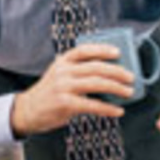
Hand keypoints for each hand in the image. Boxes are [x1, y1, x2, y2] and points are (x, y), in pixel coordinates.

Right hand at [11, 44, 134, 135]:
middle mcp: (63, 71)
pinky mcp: (65, 103)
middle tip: (131, 77)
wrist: (28, 110)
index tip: (118, 52)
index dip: (102, 49)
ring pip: (97, 83)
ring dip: (117, 88)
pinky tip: (118, 110)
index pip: (84, 50)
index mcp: (63, 61)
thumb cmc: (50, 93)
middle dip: (117, 71)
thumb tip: (110, 75)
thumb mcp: (59, 75)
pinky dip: (108, 108)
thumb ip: (78, 72)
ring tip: (128, 92)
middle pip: (96, 67)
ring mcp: (63, 87)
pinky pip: (92, 104)